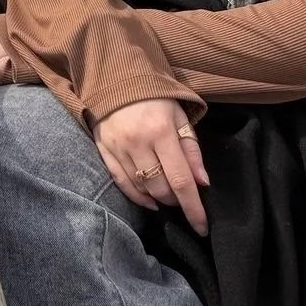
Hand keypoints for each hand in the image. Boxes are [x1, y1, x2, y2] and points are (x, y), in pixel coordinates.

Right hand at [93, 98, 208, 235]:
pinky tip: (148, 201)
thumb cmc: (155, 98)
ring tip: (167, 196)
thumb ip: (192, 150)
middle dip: (176, 200)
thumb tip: (203, 184)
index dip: (193, 208)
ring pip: (141, 188)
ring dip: (158, 199)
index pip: (181, 180)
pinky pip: (120, 181)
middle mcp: (137, 142)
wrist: (115, 78)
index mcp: (161, 132)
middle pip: (160, 188)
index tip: (202, 227)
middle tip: (183, 196)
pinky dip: (136, 196)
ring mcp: (117, 147)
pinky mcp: (102, 149)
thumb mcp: (180, 117)